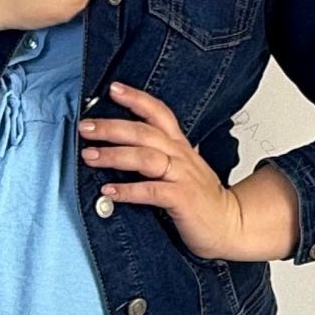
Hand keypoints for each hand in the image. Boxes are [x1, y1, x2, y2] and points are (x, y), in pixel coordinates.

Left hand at [78, 81, 242, 261]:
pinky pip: (151, 191)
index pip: (158, 113)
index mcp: (179, 145)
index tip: (113, 89)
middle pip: (143, 132)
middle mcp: (180, 156)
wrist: (229, 225)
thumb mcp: (181, 168)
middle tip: (85, 128)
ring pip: (145, 157)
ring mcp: (182, 176)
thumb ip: (157, 154)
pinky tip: (109, 191)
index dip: (136, 99)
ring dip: (114, 155)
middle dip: (111, 127)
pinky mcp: (182, 199)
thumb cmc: (200, 199)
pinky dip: (128, 190)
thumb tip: (121, 146)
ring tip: (89, 156)